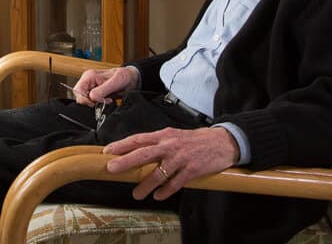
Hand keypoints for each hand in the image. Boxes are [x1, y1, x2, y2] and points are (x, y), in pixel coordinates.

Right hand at [72, 67, 137, 105]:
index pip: (78, 91)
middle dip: (91, 102)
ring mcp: (90, 88)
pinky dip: (98, 104)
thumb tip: (91, 97)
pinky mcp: (94, 93)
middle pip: (80, 97)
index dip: (86, 99)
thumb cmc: (124, 76)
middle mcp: (88, 81)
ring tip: (107, 99)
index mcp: (89, 76)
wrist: (130, 79)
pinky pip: (91, 102)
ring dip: (96, 103)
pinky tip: (106, 100)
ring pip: (85, 101)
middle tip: (105, 100)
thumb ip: (102, 90)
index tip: (97, 101)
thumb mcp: (115, 82)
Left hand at [103, 127, 238, 200]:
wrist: (222, 141)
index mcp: (164, 135)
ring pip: (159, 172)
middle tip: (112, 168)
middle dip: (126, 161)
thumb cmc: (195, 140)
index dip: (122, 145)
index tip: (108, 151)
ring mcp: (181, 157)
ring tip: (137, 194)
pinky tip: (158, 196)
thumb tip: (136, 153)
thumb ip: (158, 144)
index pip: (139, 139)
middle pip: (144, 153)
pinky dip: (165, 190)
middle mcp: (170, 144)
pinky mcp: (192, 169)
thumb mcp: (175, 136)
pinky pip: (175, 182)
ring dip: (146, 185)